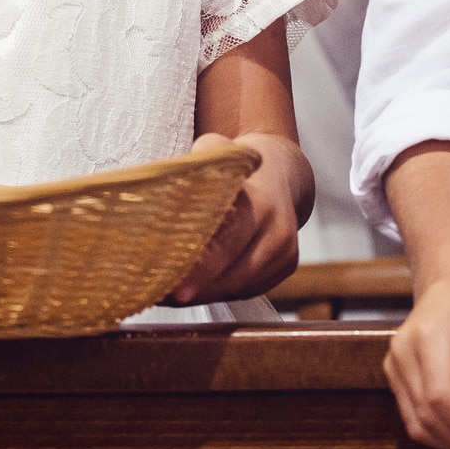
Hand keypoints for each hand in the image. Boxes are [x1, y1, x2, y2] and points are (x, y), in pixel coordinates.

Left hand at [164, 132, 300, 305]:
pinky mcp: (287, 266)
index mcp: (259, 200)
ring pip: (241, 285)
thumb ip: (198, 163)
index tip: (174, 286)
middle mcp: (278, 227)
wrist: (281, 172)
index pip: (228, 239)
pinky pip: (249, 288)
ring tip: (167, 296)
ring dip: (203, 294)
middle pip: (234, 271)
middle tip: (162, 298)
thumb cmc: (237, 167)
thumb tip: (166, 179)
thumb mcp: (219, 150)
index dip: (202, 266)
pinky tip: (194, 291)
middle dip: (197, 288)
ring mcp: (286, 250)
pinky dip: (219, 292)